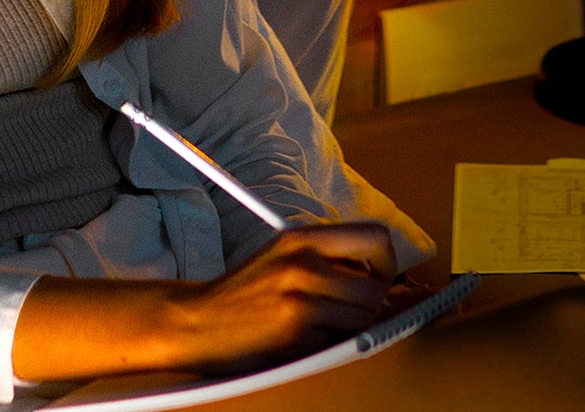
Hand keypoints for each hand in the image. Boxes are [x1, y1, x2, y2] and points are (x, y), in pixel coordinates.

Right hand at [167, 221, 398, 371]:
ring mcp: (298, 301)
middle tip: (350, 309)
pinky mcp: (293, 337)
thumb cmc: (246, 289)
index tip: (380, 277)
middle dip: (369, 304)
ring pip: (361, 319)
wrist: (196, 321)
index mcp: (304, 237)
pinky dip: (325, 346)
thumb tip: (381, 269)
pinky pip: (335, 344)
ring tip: (322, 324)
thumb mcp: (285, 252)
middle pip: (375, 288)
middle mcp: (303, 264)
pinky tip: (301, 339)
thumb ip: (329, 253)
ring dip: (349, 328)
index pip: (376, 238)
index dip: (388, 262)